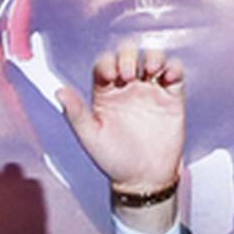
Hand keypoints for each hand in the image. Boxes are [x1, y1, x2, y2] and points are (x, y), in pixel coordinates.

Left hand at [56, 43, 186, 219]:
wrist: (144, 178)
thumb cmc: (115, 160)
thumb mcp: (91, 138)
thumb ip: (76, 114)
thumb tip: (59, 92)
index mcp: (106, 93)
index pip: (105, 64)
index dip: (108, 64)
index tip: (110, 77)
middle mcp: (128, 87)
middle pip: (129, 54)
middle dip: (129, 56)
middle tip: (129, 74)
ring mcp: (151, 90)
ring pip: (153, 58)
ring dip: (153, 56)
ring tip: (151, 70)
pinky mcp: (171, 96)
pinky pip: (175, 72)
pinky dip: (174, 67)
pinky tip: (168, 76)